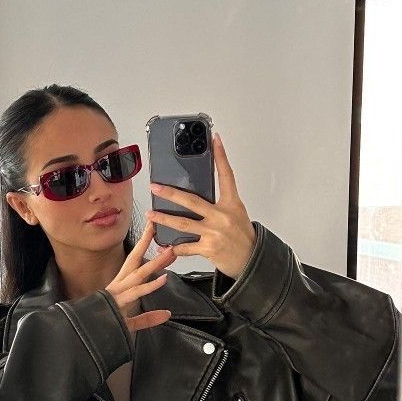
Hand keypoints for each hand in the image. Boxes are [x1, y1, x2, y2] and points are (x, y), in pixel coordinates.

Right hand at [105, 220, 176, 331]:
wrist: (83, 335)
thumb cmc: (104, 327)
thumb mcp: (130, 323)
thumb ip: (148, 318)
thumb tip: (167, 314)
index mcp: (119, 285)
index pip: (133, 261)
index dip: (143, 245)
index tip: (153, 229)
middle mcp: (118, 285)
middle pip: (134, 259)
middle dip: (146, 241)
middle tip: (157, 224)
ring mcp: (117, 293)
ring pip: (139, 274)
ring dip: (155, 263)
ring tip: (170, 253)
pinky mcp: (118, 304)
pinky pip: (136, 293)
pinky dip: (150, 286)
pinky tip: (163, 279)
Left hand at [144, 132, 256, 280]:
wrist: (251, 260)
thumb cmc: (242, 237)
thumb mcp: (236, 214)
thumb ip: (219, 205)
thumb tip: (198, 199)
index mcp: (232, 204)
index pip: (226, 175)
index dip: (221, 156)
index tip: (215, 140)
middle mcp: (222, 216)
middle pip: (191, 201)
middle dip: (170, 194)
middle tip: (155, 187)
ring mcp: (214, 232)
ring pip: (183, 224)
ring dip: (164, 220)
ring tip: (151, 215)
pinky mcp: (209, 248)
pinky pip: (186, 247)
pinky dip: (175, 248)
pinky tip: (165, 247)